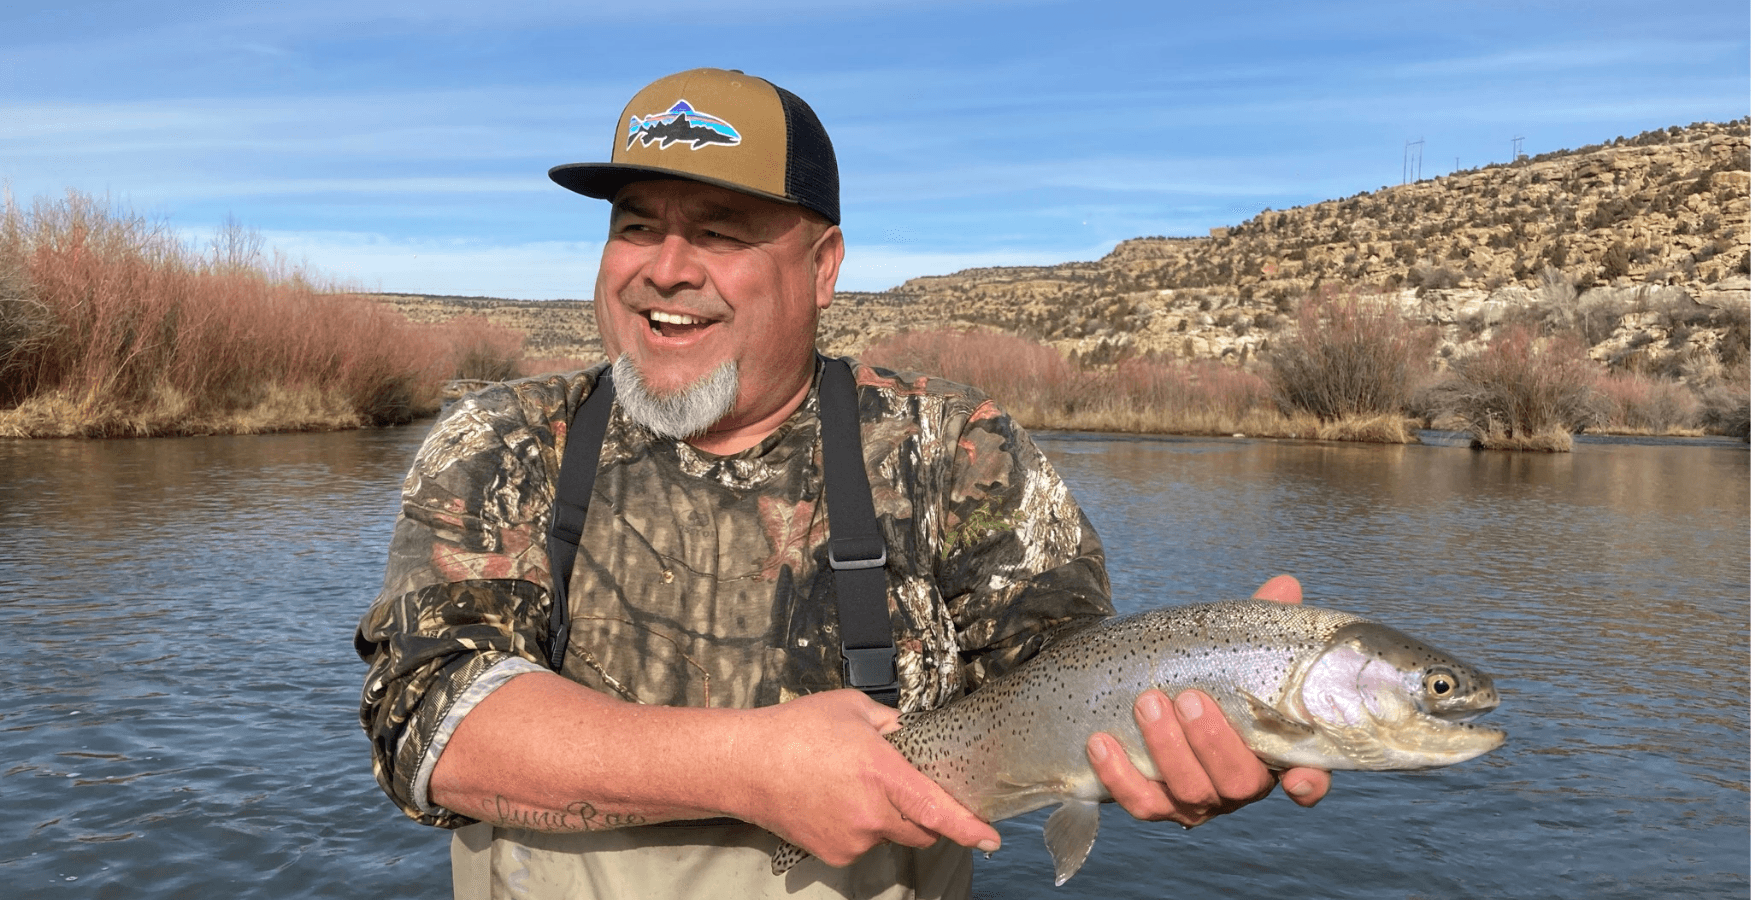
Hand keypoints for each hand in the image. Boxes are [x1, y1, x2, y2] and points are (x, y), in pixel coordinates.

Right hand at [732, 689, 1001, 866]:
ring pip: (890, 836)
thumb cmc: (795, 730)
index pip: (936, 809)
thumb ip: (891, 722)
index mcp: (881, 773)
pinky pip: (863, 844)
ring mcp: (852, 839)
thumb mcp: (851, 708)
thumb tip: (911, 732)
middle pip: (921, 830)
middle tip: (904, 788)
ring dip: (887, 819)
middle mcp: (871, 813)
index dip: (968, 826)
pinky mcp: (835, 854)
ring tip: (853, 788)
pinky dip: (860, 828)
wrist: (744, 764)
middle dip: (924, 815)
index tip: (991, 837)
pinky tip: (835, 803)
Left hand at [1084, 575, 1330, 826]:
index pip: (1306, 780)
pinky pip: (1139, 803)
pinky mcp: (1155, 805)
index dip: (1308, 785)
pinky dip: (1118, 776)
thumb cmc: (1204, 676)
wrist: (1146, 694)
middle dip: (1213, 742)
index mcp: (1272, 752)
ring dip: (1166, 749)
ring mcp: (1197, 800)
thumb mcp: (1231, 648)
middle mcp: (1239, 785)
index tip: (1299, 778)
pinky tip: (1100, 742)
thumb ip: (1261, 622)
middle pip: (1237, 782)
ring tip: (1147, 702)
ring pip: (1189, 792)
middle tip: (1189, 698)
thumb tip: (1284, 586)